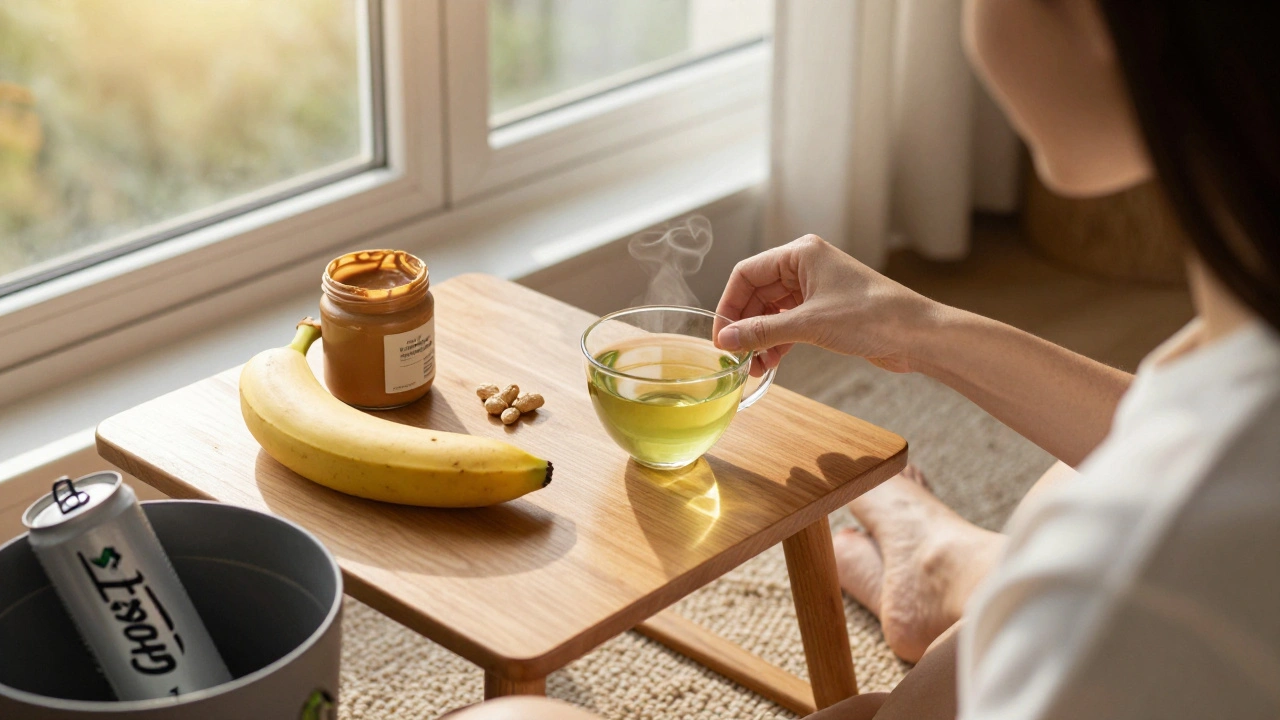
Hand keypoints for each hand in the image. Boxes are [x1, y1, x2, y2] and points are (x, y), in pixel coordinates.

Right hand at [713, 235, 940, 373]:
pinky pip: (789, 324)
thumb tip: (726, 340)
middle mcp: (806, 266)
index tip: (721, 335)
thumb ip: (762, 332)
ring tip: (754, 366)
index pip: (747, 273)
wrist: (916, 334)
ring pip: (772, 311)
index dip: (729, 304)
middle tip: (736, 356)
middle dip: (745, 326)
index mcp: (800, 254)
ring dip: (760, 338)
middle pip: (757, 293)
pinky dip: (778, 342)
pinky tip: (771, 363)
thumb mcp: (809, 325)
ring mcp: (816, 289)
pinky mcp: (825, 311)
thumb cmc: (871, 316)